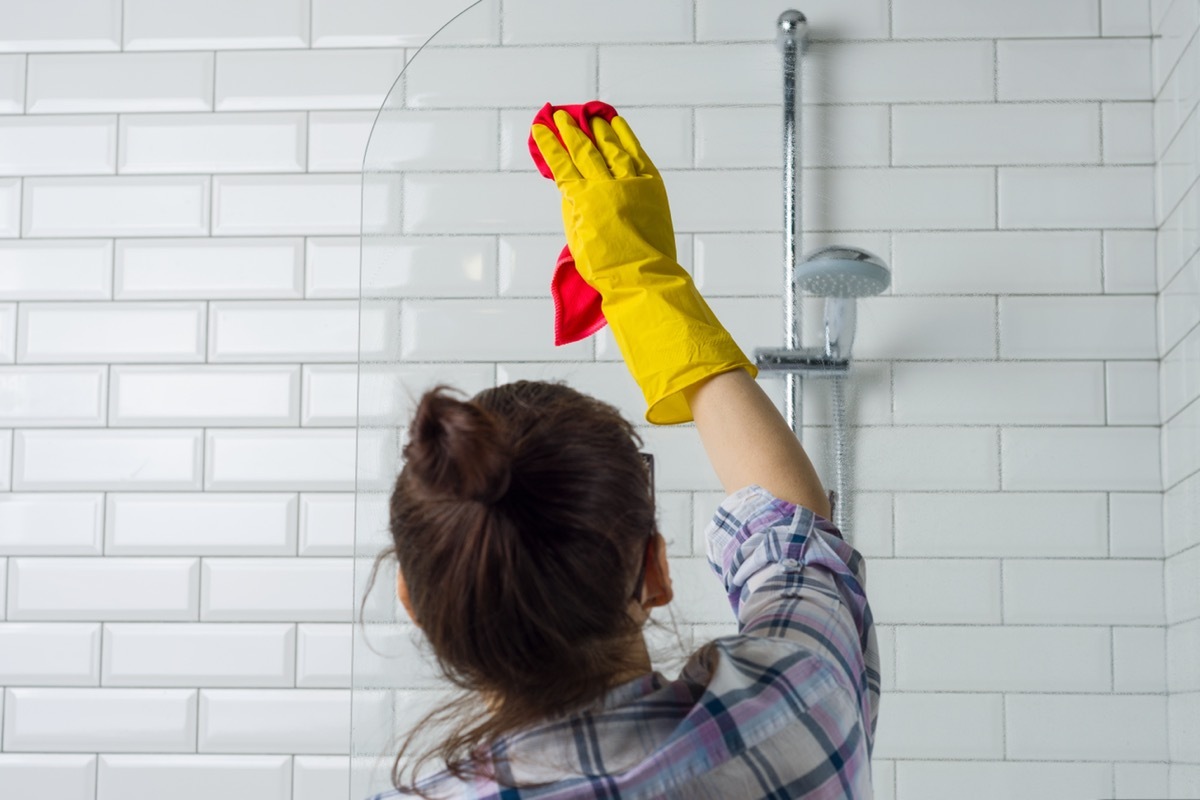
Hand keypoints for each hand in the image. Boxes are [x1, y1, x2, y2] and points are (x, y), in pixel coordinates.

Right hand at [531, 111, 676, 287]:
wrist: (639, 276)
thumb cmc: (604, 266)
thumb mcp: (576, 236)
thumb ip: (573, 206)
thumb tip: (571, 185)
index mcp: (581, 199)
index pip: (561, 164)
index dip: (549, 145)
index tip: (539, 127)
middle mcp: (604, 185)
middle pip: (584, 150)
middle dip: (570, 131)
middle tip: (561, 115)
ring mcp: (630, 182)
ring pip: (612, 147)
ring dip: (599, 129)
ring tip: (591, 117)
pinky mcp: (652, 185)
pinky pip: (637, 154)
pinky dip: (627, 137)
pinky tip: (618, 125)